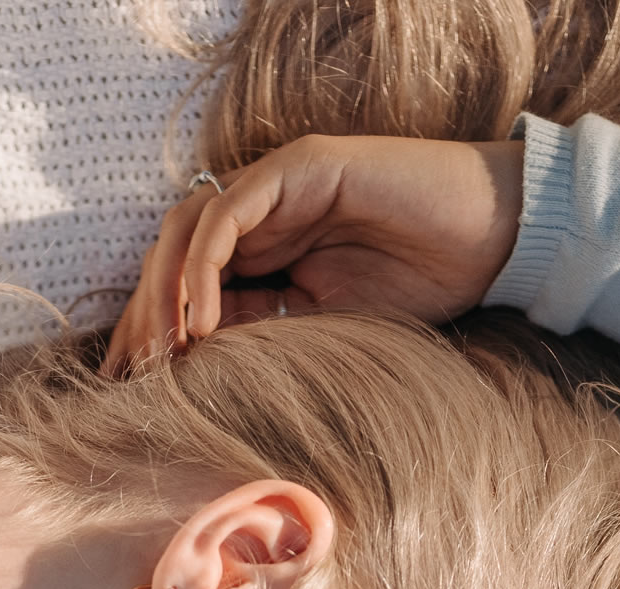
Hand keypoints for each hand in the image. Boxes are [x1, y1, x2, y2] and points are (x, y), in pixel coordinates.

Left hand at [105, 135, 524, 372]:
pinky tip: (205, 320)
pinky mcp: (299, 168)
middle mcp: (260, 215)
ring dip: (164, 291)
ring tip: (165, 351)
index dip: (151, 333)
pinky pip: (228, 213)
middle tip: (131, 378)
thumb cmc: (421, 286)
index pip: (183, 286)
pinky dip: (205, 266)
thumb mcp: (325, 330)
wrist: (491, 241)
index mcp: (264, 253)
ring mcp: (276, 186)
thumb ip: (264, 335)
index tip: (128, 390)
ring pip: (186, 229)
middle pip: (170, 255)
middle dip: (143, 317)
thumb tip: (195, 373)